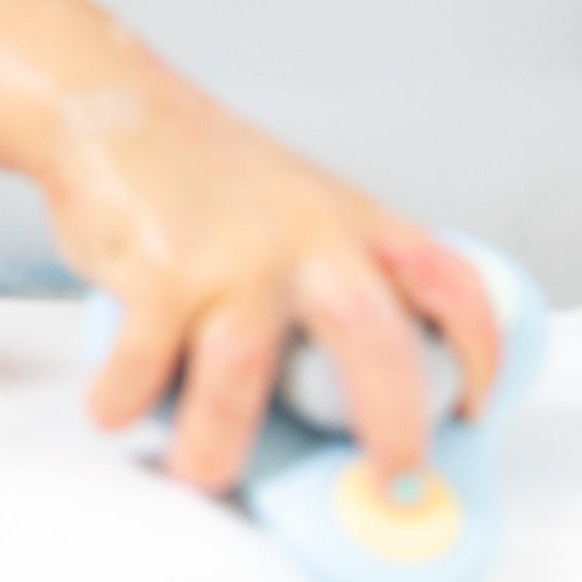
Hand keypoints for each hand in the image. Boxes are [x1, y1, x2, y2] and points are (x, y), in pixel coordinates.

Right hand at [39, 73, 504, 495]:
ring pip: (242, 373)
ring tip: (199, 470)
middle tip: (386, 483)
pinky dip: (126, 400)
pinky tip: (118, 405)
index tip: (475, 411)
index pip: (449, 284)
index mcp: (347, 222)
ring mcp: (229, 255)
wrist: (102, 99)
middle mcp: (300, 237)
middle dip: (391, 427)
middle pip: (372, 340)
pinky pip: (145, 364)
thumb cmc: (194, 163)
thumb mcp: (291, 203)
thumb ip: (327, 277)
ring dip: (216, 445)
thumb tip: (340, 392)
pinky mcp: (156, 269)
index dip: (480, 355)